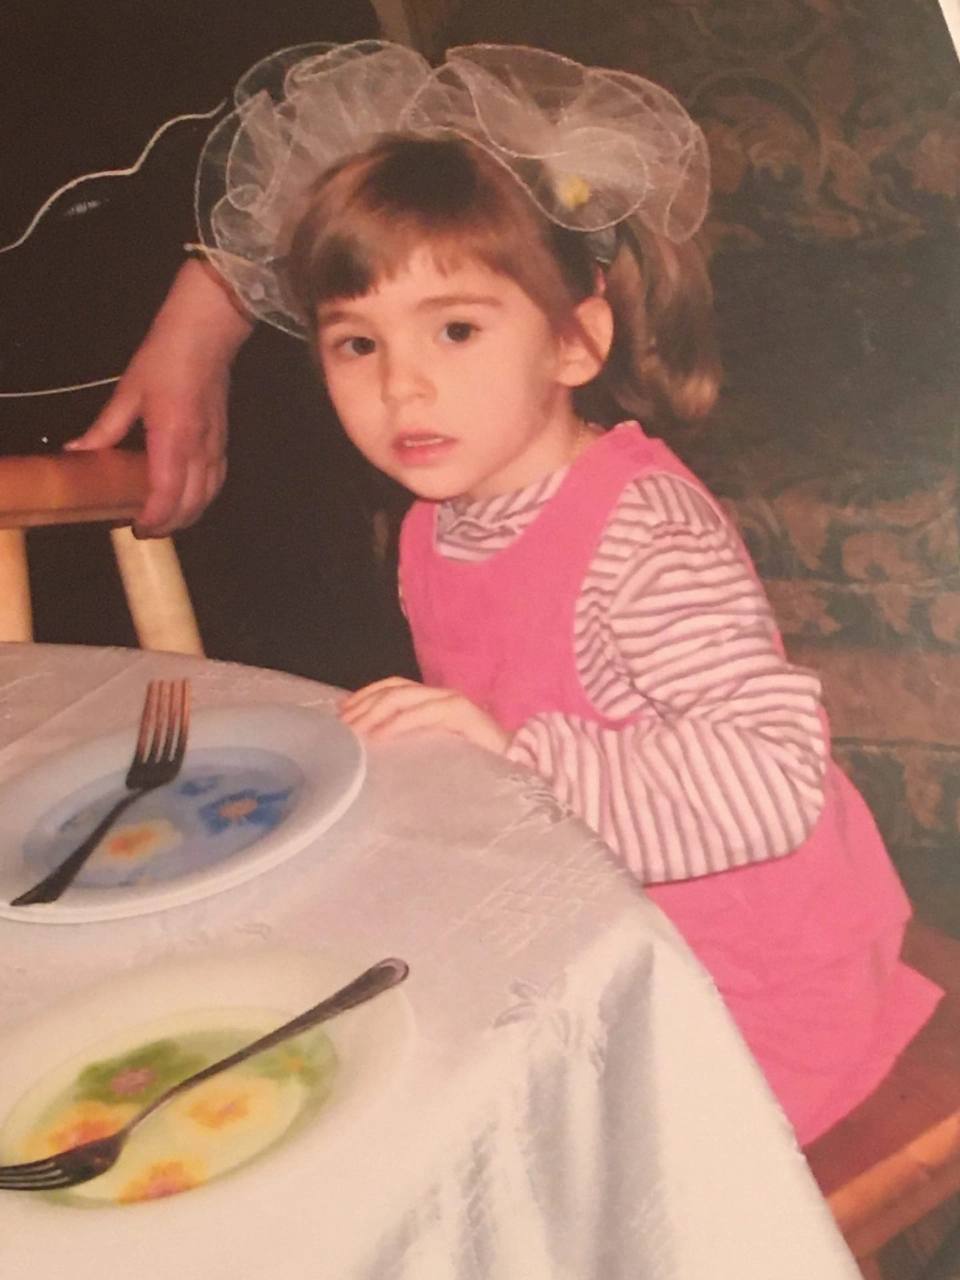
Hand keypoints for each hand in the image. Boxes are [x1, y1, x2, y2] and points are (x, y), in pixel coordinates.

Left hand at [66, 260, 252, 536]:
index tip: (136, 527)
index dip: (154, 518)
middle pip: (192, 503)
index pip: (167, 493)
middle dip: (170, 524)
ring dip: (189, 515)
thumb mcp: (129, 392)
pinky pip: (217, 480)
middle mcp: (199, 449)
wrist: (205, 336)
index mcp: (173, 438)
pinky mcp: (223, 441)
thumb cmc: (165, 359)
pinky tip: (190, 499)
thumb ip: (105, 428)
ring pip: (208, 496)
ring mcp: (216, 447)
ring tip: (166, 521)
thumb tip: (77, 449)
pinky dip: (203, 498)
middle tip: (145, 530)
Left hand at [340, 677, 508, 754]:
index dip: (364, 696)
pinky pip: (425, 713)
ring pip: (403, 697)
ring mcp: (452, 702)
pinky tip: (382, 735)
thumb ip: (412, 744)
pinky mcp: (463, 714)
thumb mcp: (434, 752)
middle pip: (392, 690)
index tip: (340, 715)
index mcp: (432, 701)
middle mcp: (440, 696)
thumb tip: (372, 751)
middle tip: (342, 728)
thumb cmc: (474, 766)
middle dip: (363, 706)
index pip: (391, 688)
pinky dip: (400, 723)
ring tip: (356, 732)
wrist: (517, 770)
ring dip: (374, 713)